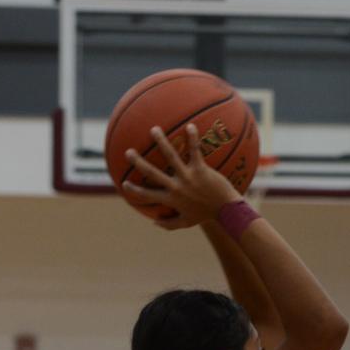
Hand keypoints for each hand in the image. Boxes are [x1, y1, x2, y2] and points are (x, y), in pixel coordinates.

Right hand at [122, 124, 242, 229]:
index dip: (134, 190)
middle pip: (153, 173)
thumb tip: (154, 222)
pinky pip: (195, 150)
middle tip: (128, 152)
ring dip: (161, 142)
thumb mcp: (186, 222)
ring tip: (154, 130)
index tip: (123, 183)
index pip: (147, 195)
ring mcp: (188, 176)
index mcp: (171, 199)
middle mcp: (176, 187)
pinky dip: (192, 138)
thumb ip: (169, 224)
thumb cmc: (206, 215)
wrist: (226, 210)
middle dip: (139, 162)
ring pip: (171, 157)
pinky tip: (190, 125)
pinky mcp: (201, 169)